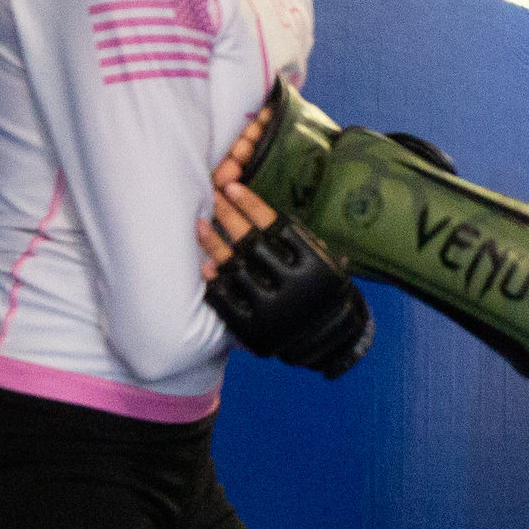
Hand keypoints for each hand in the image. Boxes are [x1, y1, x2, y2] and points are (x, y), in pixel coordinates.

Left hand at [203, 212, 369, 375]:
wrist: (328, 341)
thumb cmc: (323, 292)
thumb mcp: (325, 262)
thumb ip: (299, 239)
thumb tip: (256, 205)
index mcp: (314, 267)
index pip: (277, 226)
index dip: (251, 204)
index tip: (233, 186)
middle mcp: (293, 287)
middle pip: (252, 242)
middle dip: (229, 216)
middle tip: (212, 196)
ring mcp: (272, 310)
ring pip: (235, 268)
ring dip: (214, 244)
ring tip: (200, 224)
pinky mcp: (253, 330)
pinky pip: (227, 300)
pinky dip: (215, 280)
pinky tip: (205, 264)